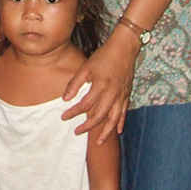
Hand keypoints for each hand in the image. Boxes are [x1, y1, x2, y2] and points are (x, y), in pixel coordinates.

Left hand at [61, 27, 139, 144]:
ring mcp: (121, 95)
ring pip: (113, 119)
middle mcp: (112, 93)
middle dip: (87, 126)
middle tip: (76, 132)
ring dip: (106, 132)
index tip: (63, 117)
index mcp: (100, 86)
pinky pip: (124, 112)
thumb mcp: (86, 66)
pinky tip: (117, 131)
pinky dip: (120, 123)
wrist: (124, 48)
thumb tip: (65, 99)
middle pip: (99, 115)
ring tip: (98, 142)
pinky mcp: (127, 95)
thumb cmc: (103, 56)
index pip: (84, 105)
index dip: (73, 112)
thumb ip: (75, 83)